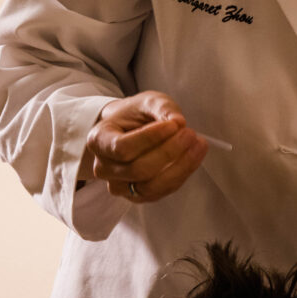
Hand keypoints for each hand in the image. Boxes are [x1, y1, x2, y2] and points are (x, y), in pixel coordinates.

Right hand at [81, 92, 207, 204]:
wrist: (128, 130)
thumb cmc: (134, 115)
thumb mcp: (147, 101)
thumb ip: (162, 107)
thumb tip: (178, 121)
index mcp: (98, 141)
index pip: (122, 148)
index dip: (150, 139)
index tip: (174, 124)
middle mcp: (103, 168)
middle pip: (138, 170)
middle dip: (169, 153)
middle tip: (190, 133)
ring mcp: (119, 186)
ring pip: (150, 187)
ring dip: (180, 167)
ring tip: (198, 145)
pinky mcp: (136, 196)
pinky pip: (160, 192)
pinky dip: (181, 175)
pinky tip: (194, 157)